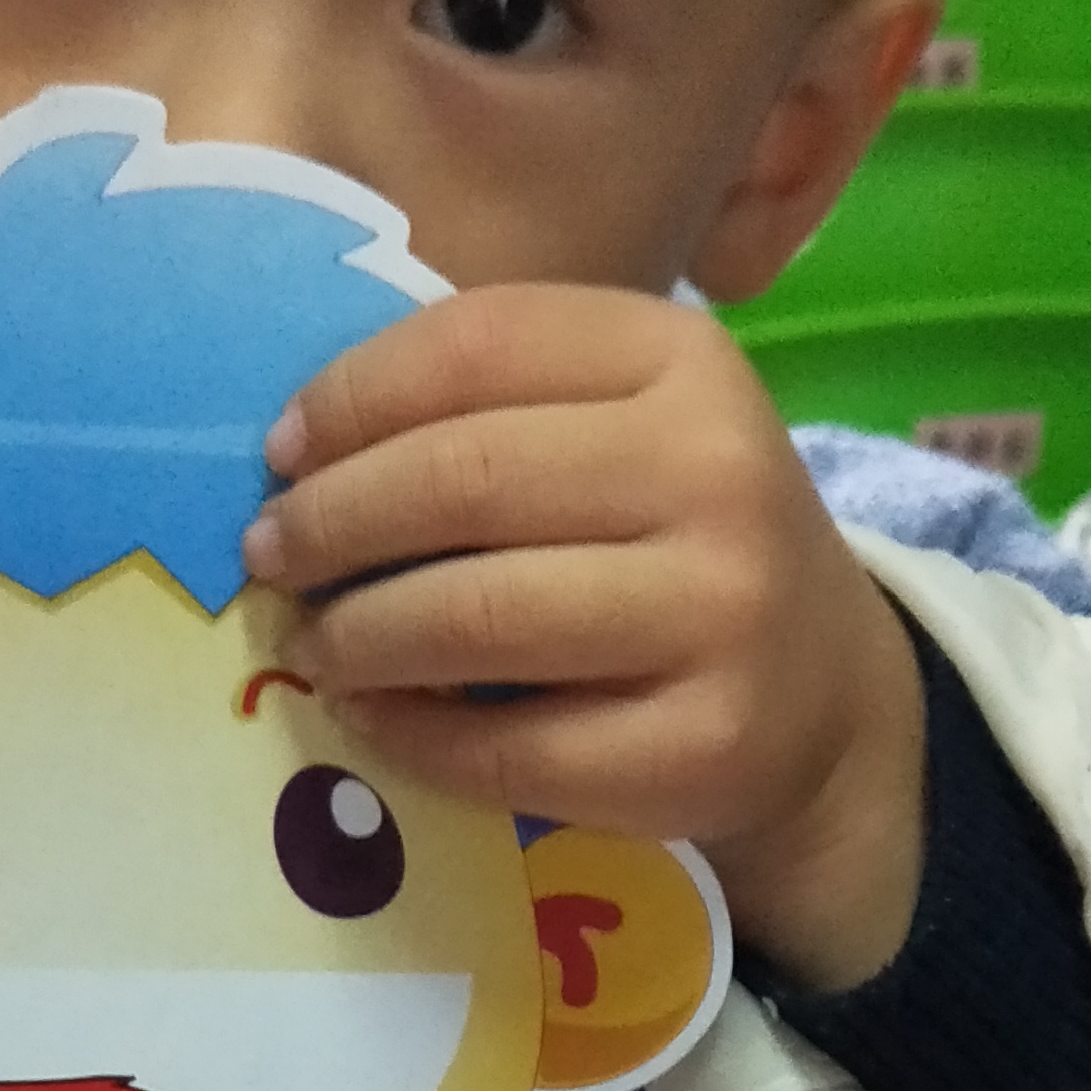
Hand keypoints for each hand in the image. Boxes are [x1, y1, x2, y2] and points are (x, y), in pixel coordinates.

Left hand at [242, 288, 925, 990]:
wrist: (818, 692)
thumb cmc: (674, 537)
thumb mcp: (621, 426)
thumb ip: (490, 408)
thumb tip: (296, 452)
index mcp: (685, 361)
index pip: (477, 344)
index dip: (351, 397)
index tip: (282, 451)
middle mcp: (718, 473)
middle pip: (462, 481)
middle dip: (332, 522)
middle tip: (271, 555)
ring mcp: (720, 615)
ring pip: (473, 617)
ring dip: (355, 634)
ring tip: (312, 641)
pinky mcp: (699, 747)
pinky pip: (505, 747)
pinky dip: (408, 733)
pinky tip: (372, 716)